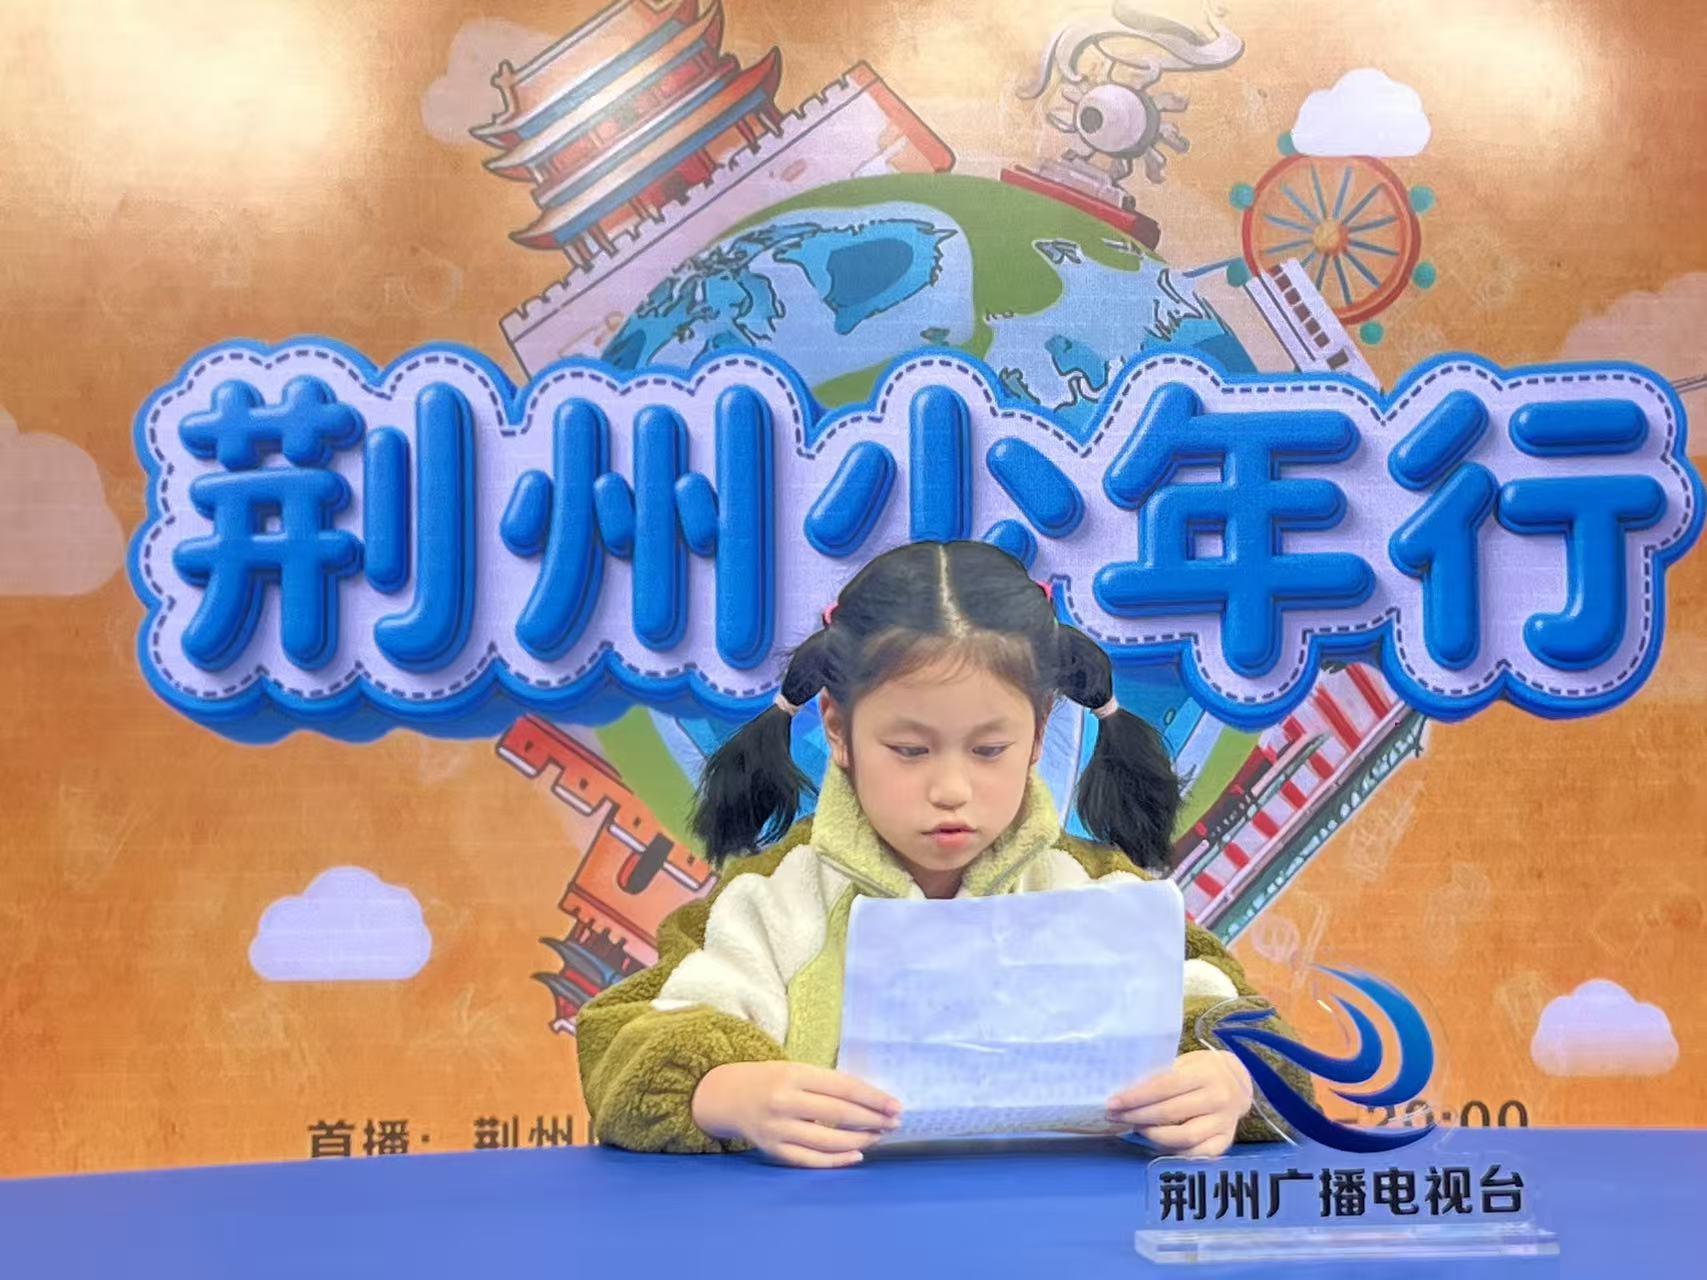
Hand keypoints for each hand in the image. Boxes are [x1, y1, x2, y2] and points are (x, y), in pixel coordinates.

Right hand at [691, 1061, 901, 1168]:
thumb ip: (827, 1085)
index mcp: (793, 1074)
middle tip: (894, 1123)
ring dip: (859, 1140)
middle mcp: (784, 1101)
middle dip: (872, 1120)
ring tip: (878, 1136)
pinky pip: (811, 1160)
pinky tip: (856, 1155)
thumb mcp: (796, 1070)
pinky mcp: (772, 1150)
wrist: (725, 1096)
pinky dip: (837, 1160)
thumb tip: (871, 1102)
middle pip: (839, 1114)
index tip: (896, 1106)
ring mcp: (777, 1128)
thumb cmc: (770, 1080)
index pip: (843, 1087)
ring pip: (828, 1141)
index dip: (873, 1098)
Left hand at [1107, 1050, 1252, 1157]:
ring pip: (1183, 1137)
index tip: (1112, 1103)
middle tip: (1115, 1117)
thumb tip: (1124, 1092)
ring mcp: (1225, 1123)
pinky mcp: (1226, 1141)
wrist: (1237, 1081)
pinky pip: (1196, 1154)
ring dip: (1153, 1136)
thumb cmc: (1201, 1069)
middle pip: (1170, 1113)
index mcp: (1205, 1074)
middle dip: (1137, 1116)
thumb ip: (1160, 1076)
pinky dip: (1173, 1151)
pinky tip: (1155, 1143)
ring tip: (1135, 1127)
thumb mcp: (1184, 1062)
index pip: (1164, 1087)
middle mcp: (1219, 1098)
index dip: (1136, 1097)